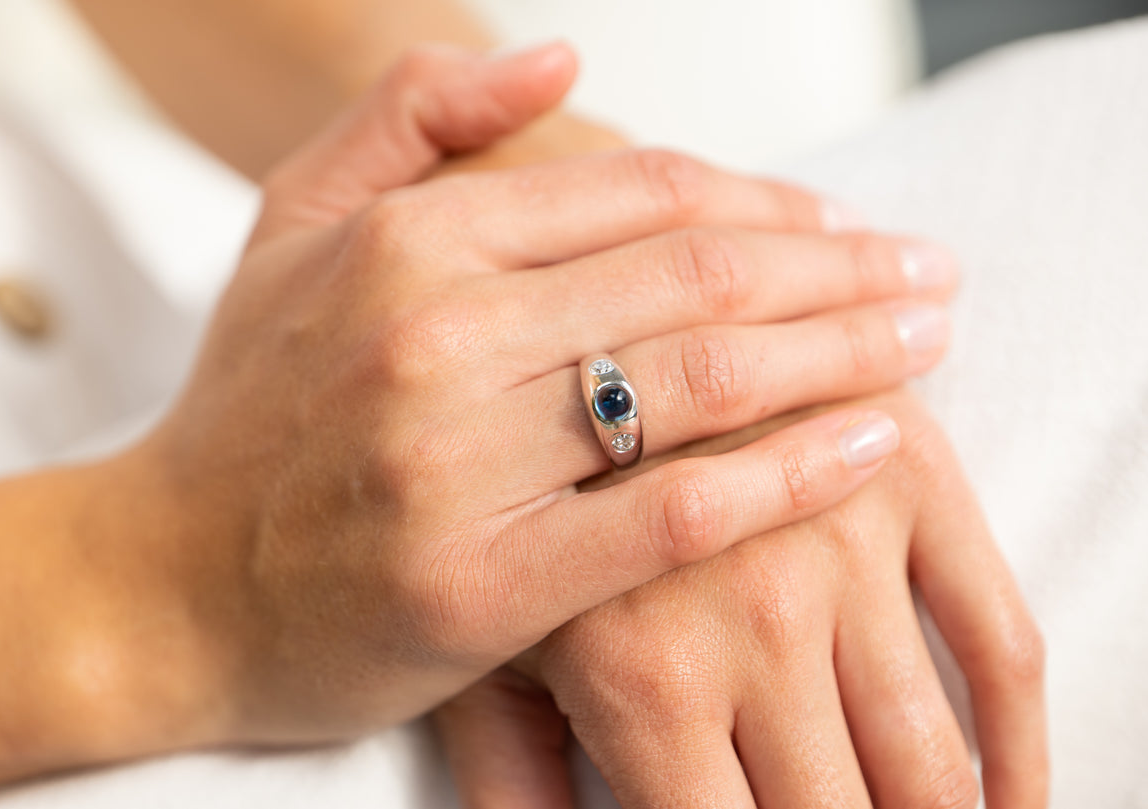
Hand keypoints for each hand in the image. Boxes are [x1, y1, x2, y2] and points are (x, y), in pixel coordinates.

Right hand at [125, 45, 958, 748]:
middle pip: (693, 275)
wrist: (157, 584)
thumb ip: (412, 114)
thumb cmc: (246, 411)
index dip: (768, 203)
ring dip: (842, 353)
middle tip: (932, 275)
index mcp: (404, 239)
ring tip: (928, 342)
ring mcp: (454, 461)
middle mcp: (431, 335)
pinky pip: (669, 513)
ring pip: (697, 381)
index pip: (638, 191)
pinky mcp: (477, 583)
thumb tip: (559, 53)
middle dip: (840, 271)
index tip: (850, 228)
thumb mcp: (289, 225)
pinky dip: (785, 474)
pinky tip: (873, 445)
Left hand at [437, 389, 1047, 808]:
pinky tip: (1012, 793)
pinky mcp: (913, 479)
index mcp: (643, 676)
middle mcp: (753, 618)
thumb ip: (514, 777)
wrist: (584, 328)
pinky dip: (1023, 742)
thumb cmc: (518, 499)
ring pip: (929, 757)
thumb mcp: (488, 643)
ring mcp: (844, 544)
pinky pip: (1000, 636)